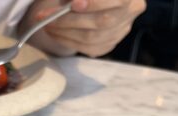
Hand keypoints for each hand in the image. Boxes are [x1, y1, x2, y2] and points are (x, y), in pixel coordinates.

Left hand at [24, 0, 145, 57]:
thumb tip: (63, 6)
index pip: (116, 0)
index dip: (94, 3)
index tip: (73, 4)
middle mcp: (131, 11)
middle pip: (102, 21)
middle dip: (70, 20)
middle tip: (46, 18)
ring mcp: (122, 30)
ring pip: (93, 38)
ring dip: (65, 33)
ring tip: (47, 25)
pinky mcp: (111, 43)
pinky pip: (90, 49)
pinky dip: (70, 42)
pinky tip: (57, 34)